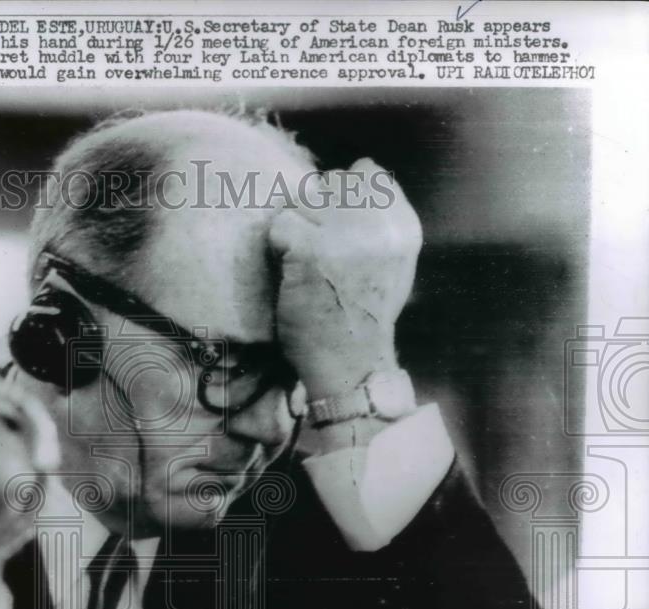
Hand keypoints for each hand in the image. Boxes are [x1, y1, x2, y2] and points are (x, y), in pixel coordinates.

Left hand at [269, 158, 421, 399]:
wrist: (350, 364)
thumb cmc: (363, 316)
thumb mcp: (391, 263)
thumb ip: (379, 220)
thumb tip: (355, 174)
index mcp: (403, 227)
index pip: (368, 172)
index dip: (343, 191)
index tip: (335, 226)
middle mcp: (380, 225)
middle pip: (331, 181)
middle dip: (316, 208)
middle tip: (315, 249)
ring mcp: (346, 235)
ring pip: (303, 199)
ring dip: (296, 228)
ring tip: (304, 263)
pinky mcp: (312, 249)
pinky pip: (281, 224)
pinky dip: (278, 247)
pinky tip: (292, 273)